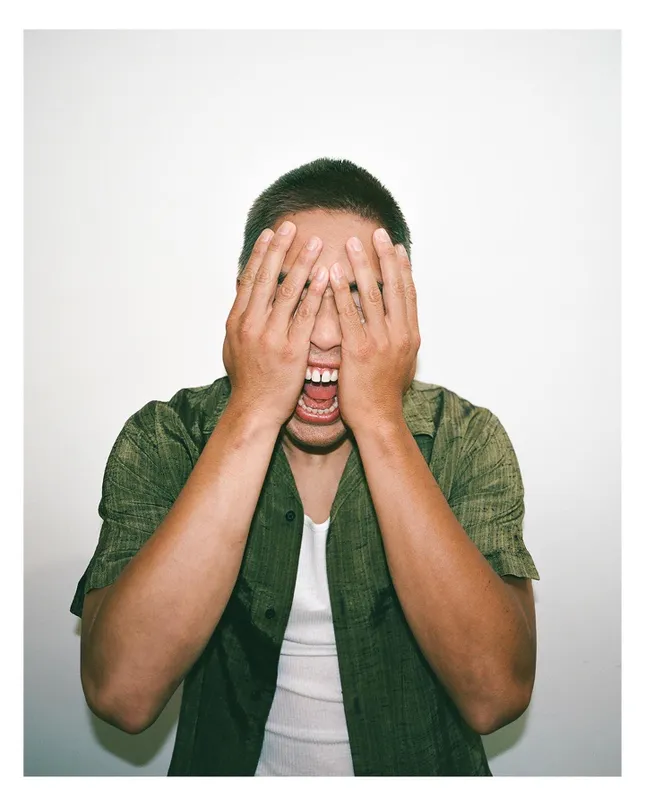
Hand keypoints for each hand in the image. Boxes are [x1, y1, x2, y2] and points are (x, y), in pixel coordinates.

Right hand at [223, 222, 328, 428]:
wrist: (254, 410)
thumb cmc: (248, 380)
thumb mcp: (233, 346)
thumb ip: (241, 319)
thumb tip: (243, 295)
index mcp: (237, 321)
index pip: (249, 279)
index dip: (260, 254)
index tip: (270, 234)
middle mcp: (251, 324)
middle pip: (266, 278)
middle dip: (279, 249)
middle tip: (291, 226)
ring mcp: (271, 336)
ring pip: (287, 292)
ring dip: (302, 264)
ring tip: (315, 242)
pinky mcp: (291, 349)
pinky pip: (305, 315)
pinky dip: (315, 293)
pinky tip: (326, 277)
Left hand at [329, 229, 419, 431]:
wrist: (379, 420)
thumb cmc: (383, 394)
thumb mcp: (399, 362)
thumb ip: (397, 338)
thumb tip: (393, 321)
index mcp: (410, 335)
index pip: (408, 293)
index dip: (402, 268)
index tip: (396, 246)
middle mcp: (400, 334)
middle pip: (394, 287)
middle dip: (385, 257)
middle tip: (377, 233)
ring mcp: (381, 341)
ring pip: (373, 295)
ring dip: (362, 266)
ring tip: (352, 243)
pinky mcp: (360, 351)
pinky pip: (349, 315)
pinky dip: (342, 292)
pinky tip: (334, 274)